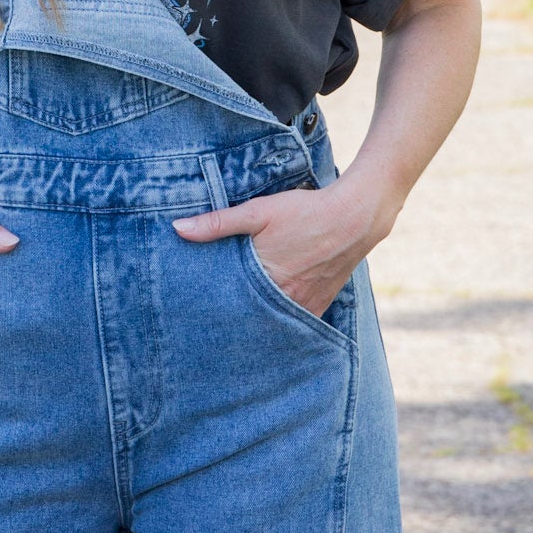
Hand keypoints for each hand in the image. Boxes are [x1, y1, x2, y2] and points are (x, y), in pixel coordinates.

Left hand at [171, 169, 398, 319]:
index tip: (194, 310)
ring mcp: (304, 306)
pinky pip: (294, 321)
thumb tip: (177, 229)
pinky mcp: (319, 305)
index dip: (212, 307)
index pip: (229, 304)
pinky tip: (267, 314)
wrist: (355, 217)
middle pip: (249, 316)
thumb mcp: (258, 211)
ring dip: (256, 319)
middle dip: (231, 317)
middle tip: (208, 319)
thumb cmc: (305, 212)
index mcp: (265, 281)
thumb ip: (217, 223)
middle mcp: (285, 301)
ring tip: (235, 320)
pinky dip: (279, 319)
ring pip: (271, 321)